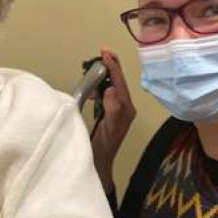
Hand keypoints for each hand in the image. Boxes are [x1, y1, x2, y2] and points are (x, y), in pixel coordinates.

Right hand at [92, 49, 135, 193]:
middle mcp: (124, 107)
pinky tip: (91, 88)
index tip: (104, 53)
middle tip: (100, 53)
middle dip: (110, 66)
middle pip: (118, 81)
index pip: (120, 83)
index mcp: (126, 108)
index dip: (113, 67)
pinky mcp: (108, 113)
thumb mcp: (108, 128)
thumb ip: (112, 109)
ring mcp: (116, 110)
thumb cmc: (102, 148)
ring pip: (111, 86)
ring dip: (103, 76)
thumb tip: (111, 89)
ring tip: (92, 68)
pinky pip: (105, 94)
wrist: (98, 164)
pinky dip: (98, 87)